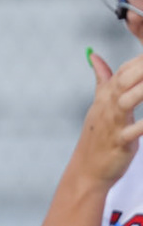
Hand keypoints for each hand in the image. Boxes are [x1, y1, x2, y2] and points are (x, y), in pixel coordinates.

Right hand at [70, 49, 142, 185]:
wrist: (87, 169)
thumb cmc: (99, 136)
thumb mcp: (100, 104)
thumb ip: (102, 79)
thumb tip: (94, 55)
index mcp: (106, 97)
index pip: (124, 70)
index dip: (140, 58)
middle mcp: (107, 106)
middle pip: (125, 79)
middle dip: (142, 68)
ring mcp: (111, 124)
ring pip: (127, 101)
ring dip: (141, 90)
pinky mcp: (118, 142)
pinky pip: (132, 132)